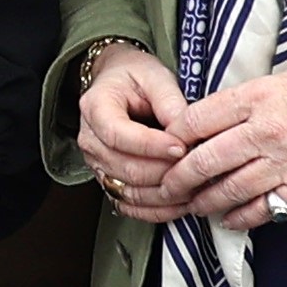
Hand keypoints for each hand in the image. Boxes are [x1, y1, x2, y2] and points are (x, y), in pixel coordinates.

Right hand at [79, 41, 196, 213]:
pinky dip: (155, 210)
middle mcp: (90, 139)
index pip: (119, 135)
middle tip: (196, 168)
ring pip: (129, 191)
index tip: (181, 147)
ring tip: (194, 188)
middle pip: (126, 168)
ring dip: (164, 195)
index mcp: (96, 107)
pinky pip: (128, 205)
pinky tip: (179, 204)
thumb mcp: (155, 76)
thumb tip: (188, 134)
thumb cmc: (134, 77)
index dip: (152, 146)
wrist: (116, 83)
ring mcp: (97, 163)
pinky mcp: (107, 179)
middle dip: (165, 172)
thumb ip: (171, 103)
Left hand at [160, 59, 286, 228]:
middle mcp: (267, 130)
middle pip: (205, 159)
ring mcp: (286, 161)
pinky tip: (227, 218)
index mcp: (258, 96)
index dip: (173, 136)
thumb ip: (245, 100)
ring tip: (191, 204)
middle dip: (177, 177)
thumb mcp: (283, 79)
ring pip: (228, 189)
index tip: (164, 145)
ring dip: (204, 201)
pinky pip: (261, 209)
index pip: (197, 119)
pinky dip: (239, 217)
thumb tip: (208, 120)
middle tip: (165, 185)